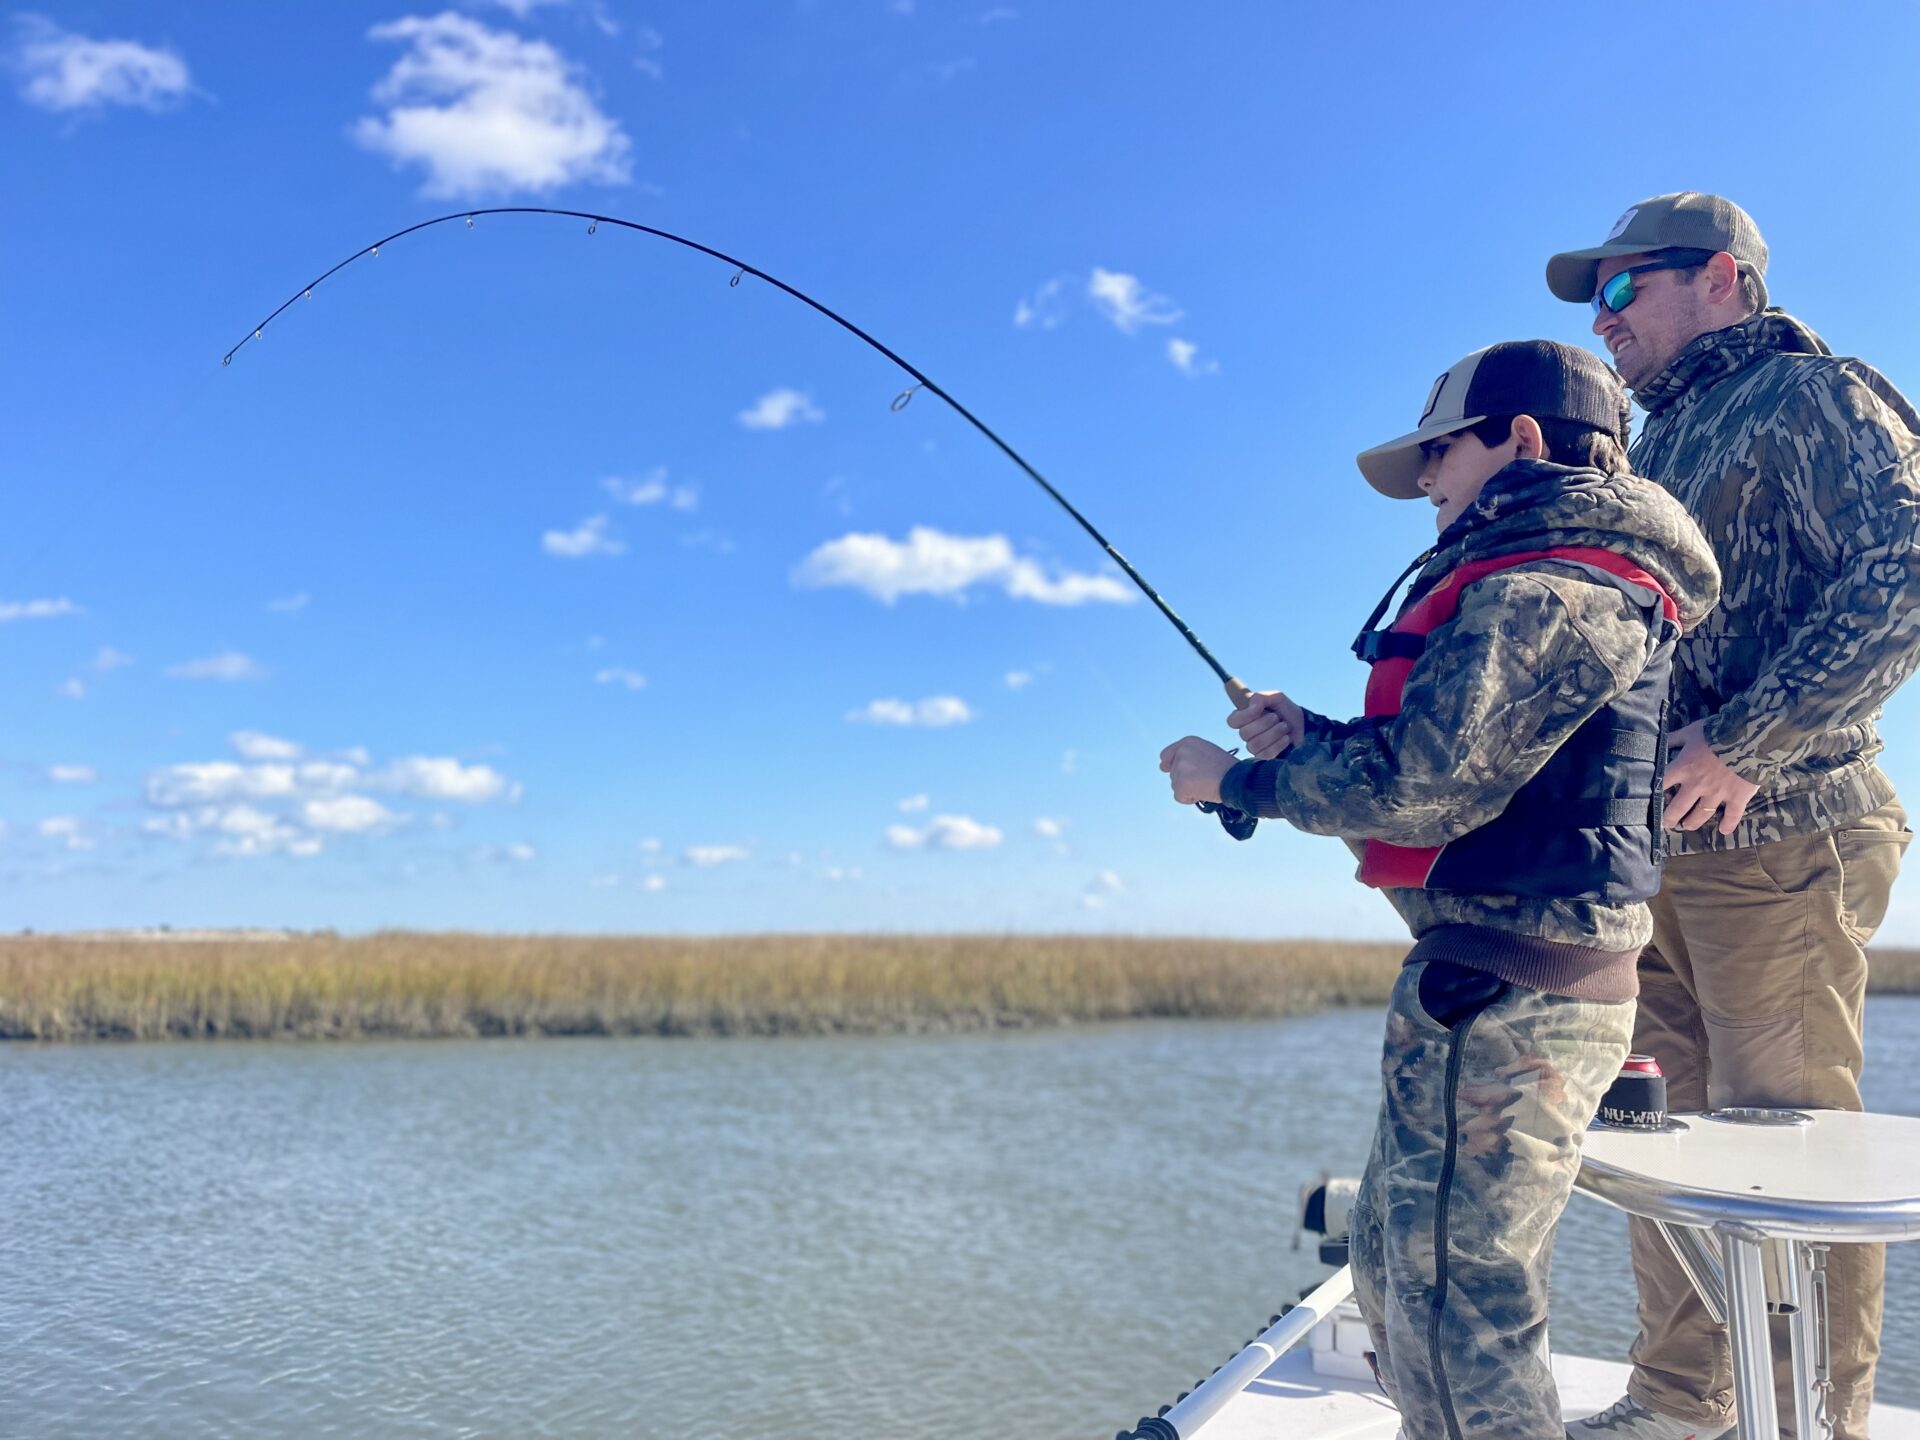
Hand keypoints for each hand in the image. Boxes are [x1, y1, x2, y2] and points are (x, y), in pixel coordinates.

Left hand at [1159, 736, 1237, 805]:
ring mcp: (1180, 768)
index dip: (1167, 763)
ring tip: (1207, 784)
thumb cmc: (1227, 768)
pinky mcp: (1181, 784)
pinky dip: (1190, 799)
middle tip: (1203, 780)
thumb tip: (1165, 766)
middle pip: (1172, 773)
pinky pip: (1179, 797)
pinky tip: (1204, 792)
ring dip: (1189, 789)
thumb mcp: (1207, 752)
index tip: (1166, 769)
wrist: (1237, 779)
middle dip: (1184, 780)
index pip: (1166, 754)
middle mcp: (1181, 752)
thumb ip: (1190, 756)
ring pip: (1175, 785)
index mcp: (1188, 742)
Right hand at [1228, 689, 1303, 759]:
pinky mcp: (1265, 758)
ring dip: (1273, 733)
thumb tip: (1252, 706)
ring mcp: (1255, 748)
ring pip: (1255, 744)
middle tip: (1277, 718)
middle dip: (1264, 723)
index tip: (1258, 708)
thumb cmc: (1288, 712)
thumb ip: (1261, 697)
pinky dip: (1278, 744)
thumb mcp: (1277, 698)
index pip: (1232, 721)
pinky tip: (1286, 738)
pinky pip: (1265, 754)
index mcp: (1245, 718)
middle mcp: (1247, 734)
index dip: (1244, 715)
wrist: (1306, 727)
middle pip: (1244, 733)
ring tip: (1285, 727)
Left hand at [1663, 719, 1759, 833]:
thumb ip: (1675, 738)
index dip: (1654, 793)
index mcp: (1683, 768)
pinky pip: (1732, 816)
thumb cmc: (1717, 732)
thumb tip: (1660, 741)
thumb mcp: (1692, 731)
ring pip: (1701, 814)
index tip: (1651, 801)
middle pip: (1678, 807)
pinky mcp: (1737, 798)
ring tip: (1687, 826)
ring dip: (1693, 823)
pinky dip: (1728, 825)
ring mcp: (1717, 794)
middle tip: (1668, 823)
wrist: (1749, 738)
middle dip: (1670, 818)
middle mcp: (1696, 785)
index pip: (1661, 784)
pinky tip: (1724, 832)